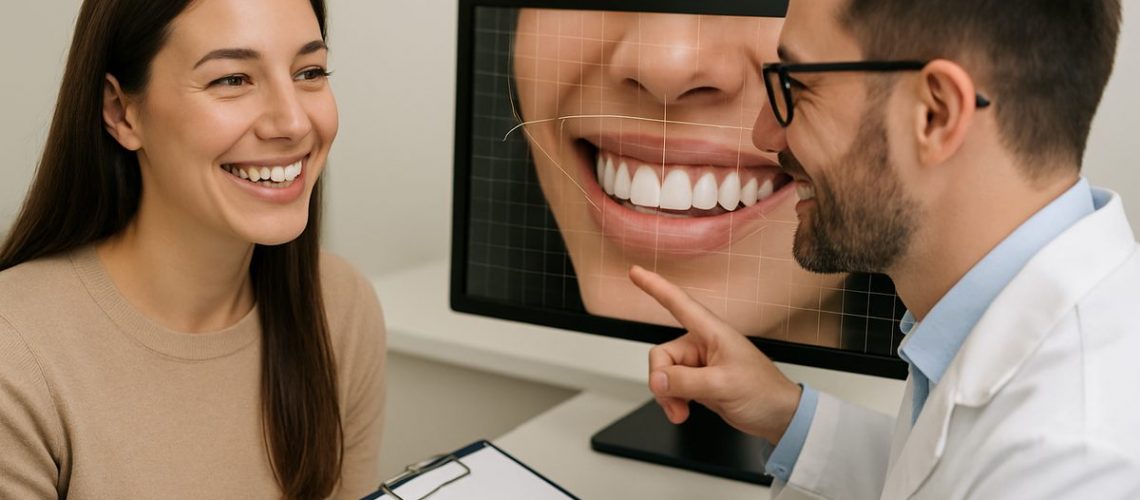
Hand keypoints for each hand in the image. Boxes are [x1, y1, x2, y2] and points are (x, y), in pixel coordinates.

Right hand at [630, 265, 802, 443]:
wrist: (777, 416)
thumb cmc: (764, 392)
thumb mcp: (723, 385)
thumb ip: (686, 382)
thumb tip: (657, 380)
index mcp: (712, 333)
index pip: (677, 303)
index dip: (654, 286)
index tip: (635, 272)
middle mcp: (702, 344)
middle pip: (661, 355)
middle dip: (662, 382)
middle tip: (675, 402)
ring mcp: (698, 364)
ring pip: (663, 374)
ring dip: (668, 396)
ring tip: (682, 412)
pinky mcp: (697, 381)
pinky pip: (670, 387)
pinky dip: (672, 401)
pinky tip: (683, 411)